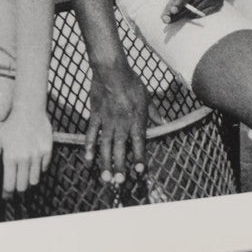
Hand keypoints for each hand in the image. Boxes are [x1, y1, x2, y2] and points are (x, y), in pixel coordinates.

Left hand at [0, 106, 52, 197]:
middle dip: (18, 189)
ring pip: (34, 180)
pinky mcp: (47, 151)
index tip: (7, 197)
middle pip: (23, 186)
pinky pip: (44, 169)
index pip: (10, 185)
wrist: (29, 111)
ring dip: (28, 181)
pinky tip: (33, 162)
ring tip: (24, 175)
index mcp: (10, 157)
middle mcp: (24, 158)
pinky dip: (38, 169)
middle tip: (15, 186)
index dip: (7, 194)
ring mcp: (37, 155)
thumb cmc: (9, 127)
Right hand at [84, 64, 147, 183]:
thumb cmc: (131, 82)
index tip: (140, 170)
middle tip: (119, 181)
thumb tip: (163, 123)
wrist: (112, 70)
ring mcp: (107, 121)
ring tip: (105, 177)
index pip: (139, 143)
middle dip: (120, 166)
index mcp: (136, 120)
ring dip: (105, 162)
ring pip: (105, 146)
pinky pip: (91, 134)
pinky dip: (89, 147)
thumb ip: (154, 112)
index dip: (140, 157)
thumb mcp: (147, 97)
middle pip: (121, 149)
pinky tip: (88, 160)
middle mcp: (122, 124)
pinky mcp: (95, 116)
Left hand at [158, 0, 225, 22]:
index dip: (180, 2)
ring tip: (174, 16)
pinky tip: (188, 12)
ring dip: (184, 15)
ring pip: (196, 10)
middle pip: (192, 4)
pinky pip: (202, 13)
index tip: (172, 11)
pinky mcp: (218, 3)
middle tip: (166, 19)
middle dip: (178, 13)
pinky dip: (193, 14)